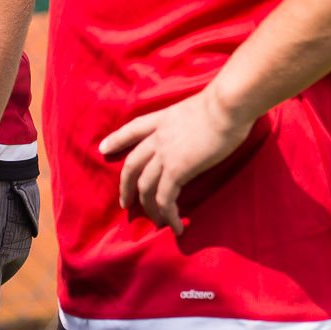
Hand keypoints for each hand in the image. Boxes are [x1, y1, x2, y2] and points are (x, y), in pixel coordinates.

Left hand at [99, 85, 254, 233]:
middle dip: (125, 186)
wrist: (227, 105)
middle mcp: (157, 138)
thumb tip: (203, 126)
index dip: (116, 140)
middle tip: (124, 202)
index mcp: (161, 120)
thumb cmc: (224, 103)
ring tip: (154, 222)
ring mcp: (164, 155)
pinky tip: (174, 227)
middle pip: (132, 165)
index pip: (132, 130)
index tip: (103, 149)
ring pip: (145, 186)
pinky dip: (167, 214)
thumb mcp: (197, 107)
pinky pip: (165, 198)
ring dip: (148, 207)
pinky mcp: (177, 170)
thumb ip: (191, 120)